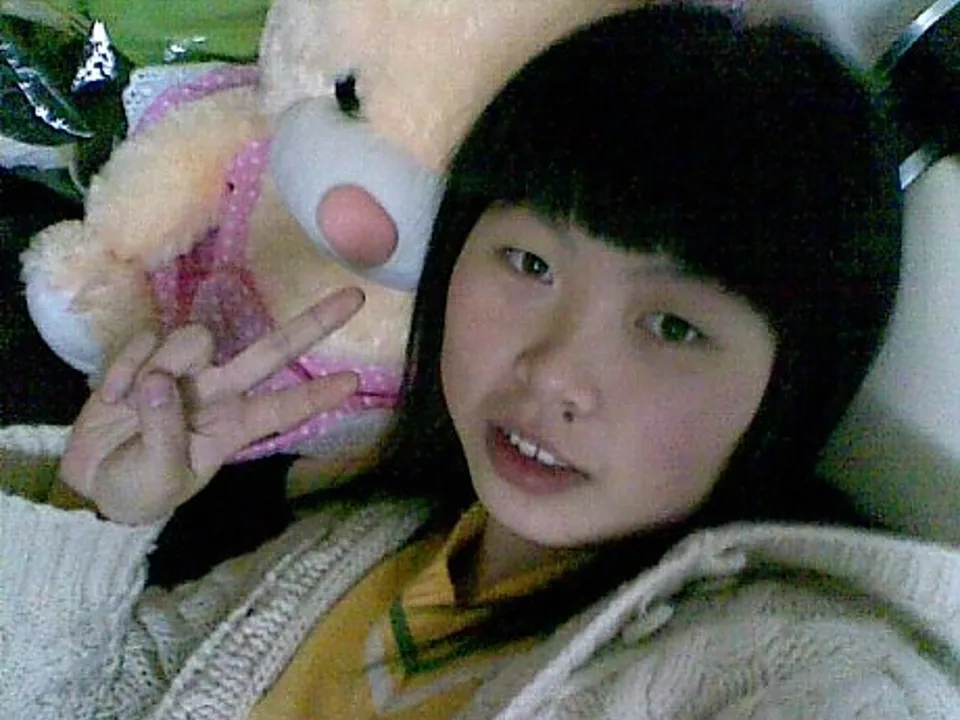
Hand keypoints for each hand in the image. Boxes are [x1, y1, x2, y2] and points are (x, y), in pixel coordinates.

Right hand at [59, 287, 364, 524]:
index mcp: (233, 427)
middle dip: (312, 324)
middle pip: (272, 351)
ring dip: (159, 367)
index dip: (316, 396)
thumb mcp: (159, 477)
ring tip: (131, 406)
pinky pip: (143, 342)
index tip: (354, 382)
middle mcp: (220, 391)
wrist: (91, 483)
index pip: (282, 409)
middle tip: (356, 297)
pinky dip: (122, 371)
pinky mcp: (148, 356)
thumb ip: (164, 433)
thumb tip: (160, 382)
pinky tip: (114, 397)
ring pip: (194, 338)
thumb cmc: (139, 487)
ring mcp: (186, 370)